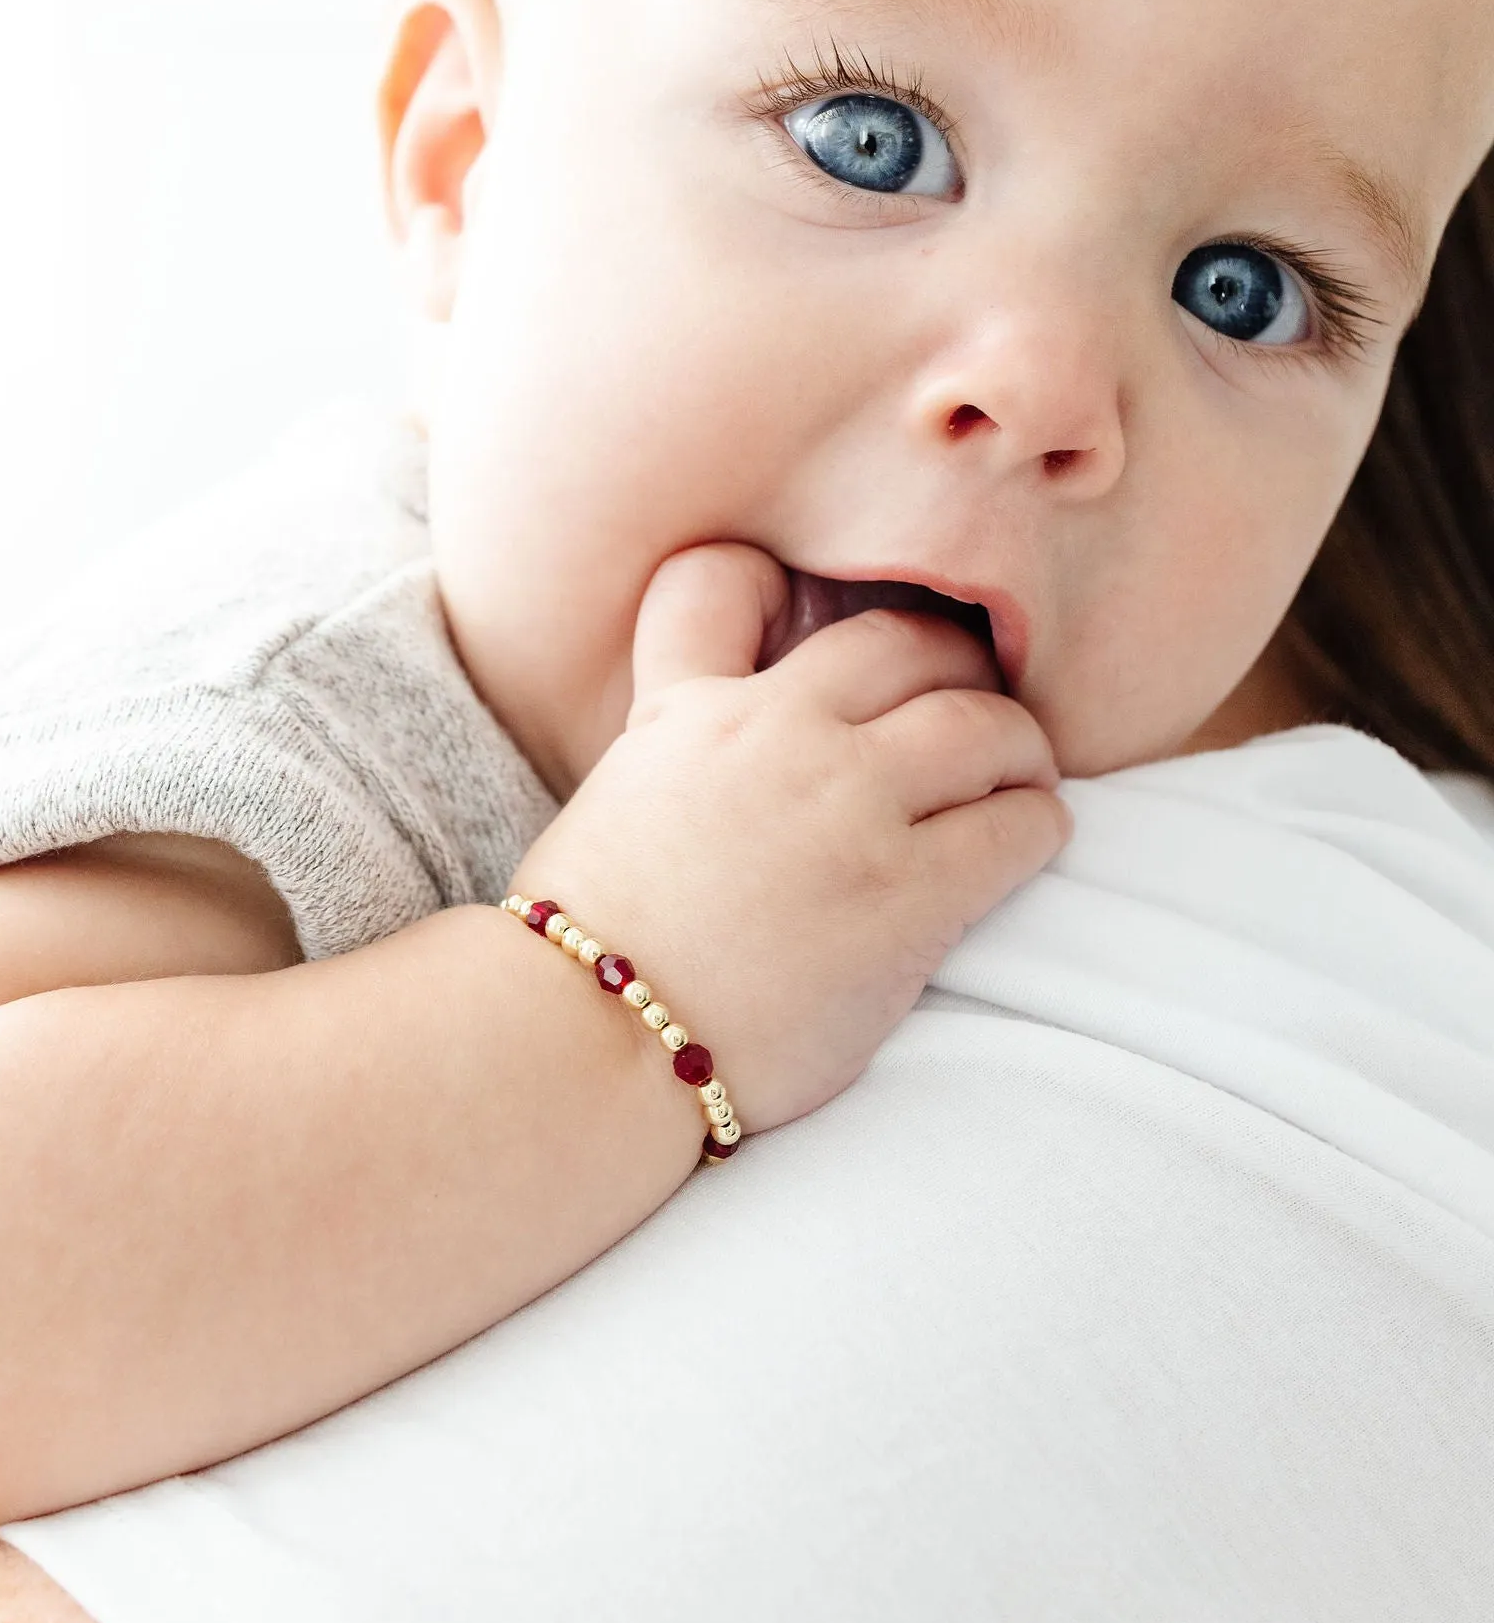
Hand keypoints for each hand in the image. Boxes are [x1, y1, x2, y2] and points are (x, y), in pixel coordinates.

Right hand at [509, 543, 1069, 1132]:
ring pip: (984, 725)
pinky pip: (1019, 826)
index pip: (723, 582)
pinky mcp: (908, 894)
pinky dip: (1037, 825)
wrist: (591, 1041)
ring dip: (1017, 746)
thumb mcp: (607, 806)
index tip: (805, 617)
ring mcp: (849, 807)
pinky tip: (1026, 844)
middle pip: (904, 644)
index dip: (770, 584)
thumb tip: (713, 767)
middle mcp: (776, 735)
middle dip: (952, 667)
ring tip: (1020, 778)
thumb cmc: (586, 950)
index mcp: (688, 710)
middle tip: (973, 707)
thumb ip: (670, 755)